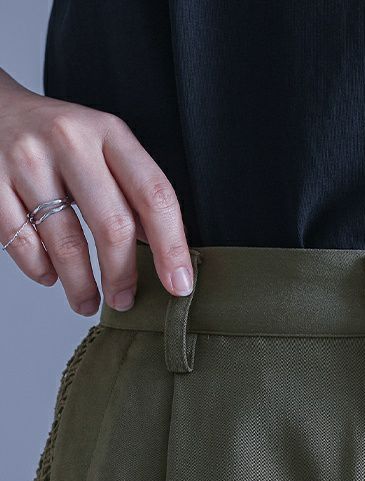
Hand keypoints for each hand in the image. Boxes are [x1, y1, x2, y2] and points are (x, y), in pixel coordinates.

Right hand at [0, 68, 193, 314]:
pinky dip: (41, 269)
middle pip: (112, 225)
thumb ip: (132, 193)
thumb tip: (164, 256)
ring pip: (65, 243)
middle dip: (123, 275)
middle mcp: (69, 140)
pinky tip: (51, 274)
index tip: (179, 284)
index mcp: (109, 132)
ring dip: (81, 285)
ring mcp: (26, 159)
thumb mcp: (104, 148)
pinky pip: (24, 243)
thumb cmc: (60, 140)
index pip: (154, 195)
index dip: (172, 247)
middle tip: (125, 301)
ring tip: (88, 301)